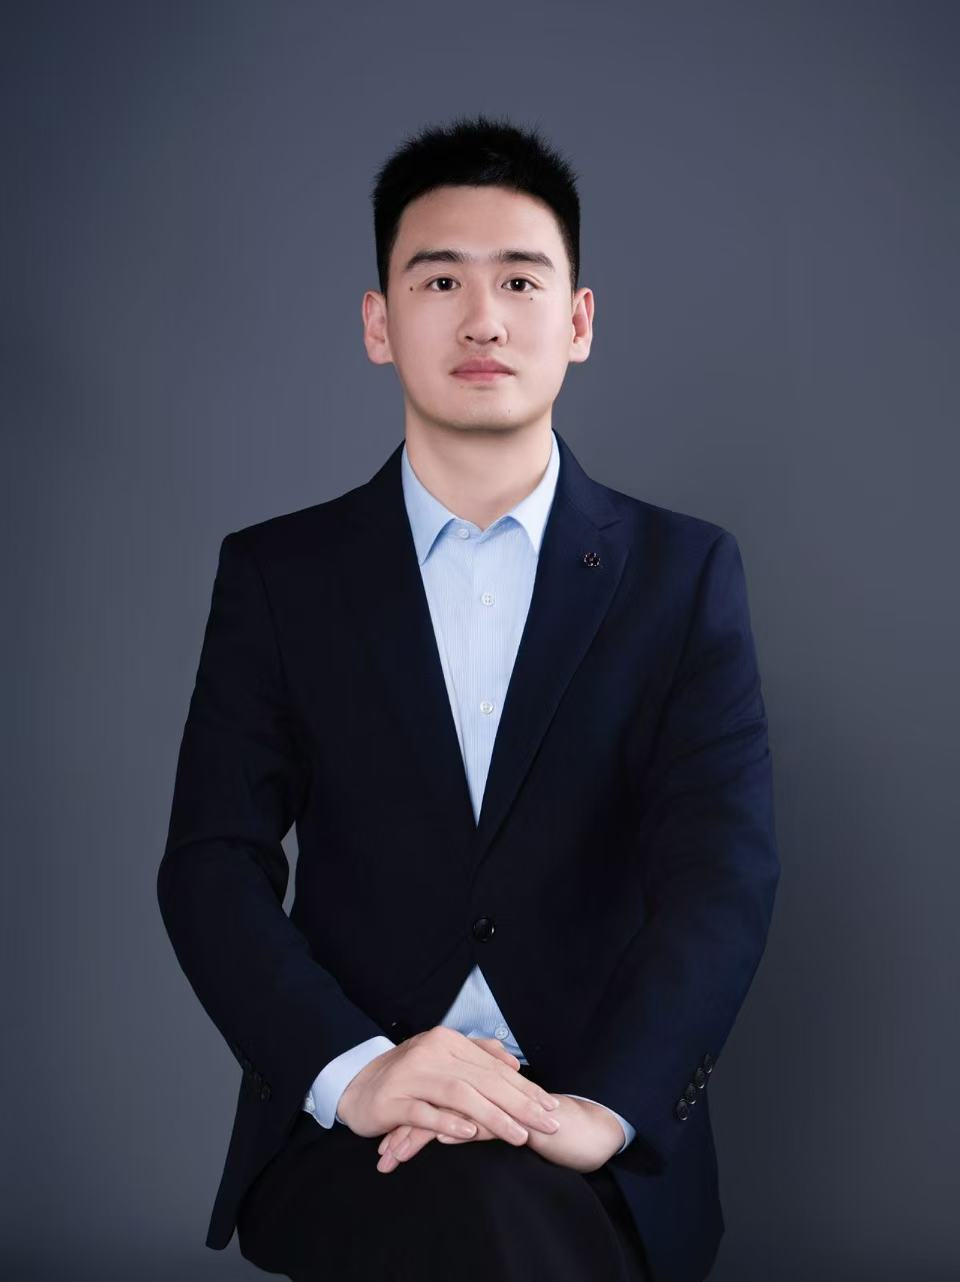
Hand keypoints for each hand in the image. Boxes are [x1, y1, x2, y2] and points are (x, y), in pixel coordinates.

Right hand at [336, 1026, 561, 1155]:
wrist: (356, 1083)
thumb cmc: (406, 1075)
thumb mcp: (442, 1057)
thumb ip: (477, 1054)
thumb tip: (512, 1061)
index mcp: (447, 1041)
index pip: (495, 1067)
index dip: (525, 1088)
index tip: (551, 1106)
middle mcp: (432, 1052)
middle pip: (484, 1080)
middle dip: (521, 1104)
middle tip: (548, 1124)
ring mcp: (412, 1075)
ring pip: (461, 1095)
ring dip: (494, 1117)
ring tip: (519, 1135)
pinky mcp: (394, 1100)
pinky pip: (426, 1112)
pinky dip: (449, 1123)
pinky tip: (470, 1134)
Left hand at [378, 1090, 623, 1174]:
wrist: (575, 1130)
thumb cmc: (531, 1127)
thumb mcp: (491, 1124)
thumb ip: (467, 1118)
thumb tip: (437, 1129)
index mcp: (473, 1084)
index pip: (431, 1097)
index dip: (406, 1118)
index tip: (383, 1140)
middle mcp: (482, 1085)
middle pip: (433, 1102)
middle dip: (404, 1128)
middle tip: (381, 1153)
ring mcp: (497, 1098)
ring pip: (448, 1114)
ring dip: (419, 1137)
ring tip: (393, 1157)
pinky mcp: (512, 1117)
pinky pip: (476, 1125)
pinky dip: (453, 1132)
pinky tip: (436, 1140)